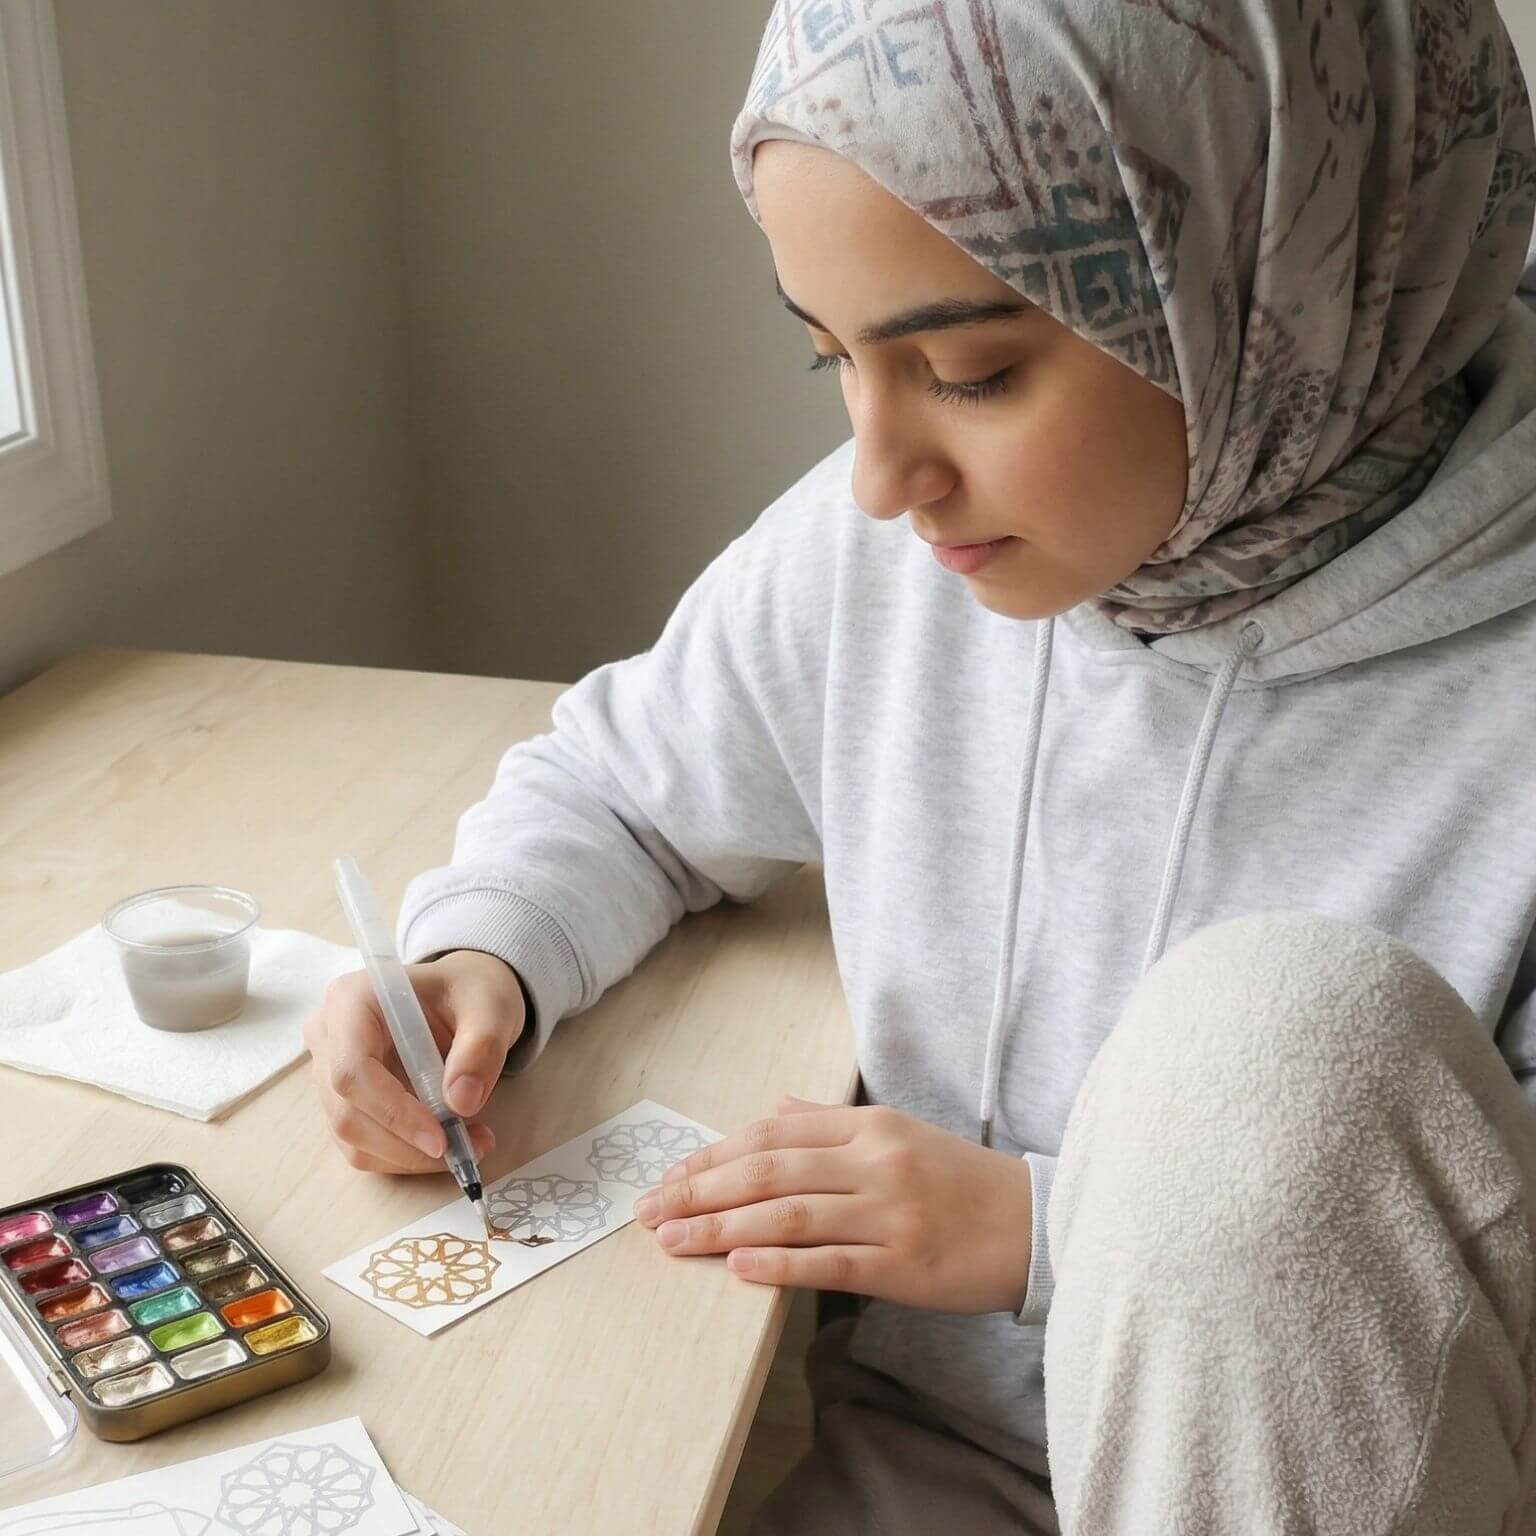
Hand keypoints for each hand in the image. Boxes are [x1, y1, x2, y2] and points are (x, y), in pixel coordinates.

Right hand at [303, 949, 525, 1173]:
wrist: (463, 997)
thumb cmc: (471, 993)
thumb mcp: (490, 1008)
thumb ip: (481, 1048)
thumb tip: (461, 1103)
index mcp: (352, 1000)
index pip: (352, 1070)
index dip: (392, 1112)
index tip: (440, 1139)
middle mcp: (328, 1035)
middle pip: (347, 1112)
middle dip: (406, 1144)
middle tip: (467, 1150)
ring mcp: (329, 1070)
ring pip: (353, 1137)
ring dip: (409, 1156)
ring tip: (470, 1145)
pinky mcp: (343, 1100)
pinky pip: (363, 1144)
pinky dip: (405, 1155)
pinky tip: (447, 1141)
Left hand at [634, 1097, 1032, 1312]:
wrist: (1035, 1224)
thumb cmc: (959, 1181)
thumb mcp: (899, 1133)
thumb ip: (831, 1122)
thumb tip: (774, 1108)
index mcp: (868, 1126)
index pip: (773, 1133)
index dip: (714, 1153)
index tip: (669, 1174)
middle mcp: (873, 1162)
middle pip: (768, 1170)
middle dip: (699, 1189)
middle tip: (647, 1210)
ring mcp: (888, 1213)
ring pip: (788, 1214)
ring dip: (720, 1227)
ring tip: (672, 1240)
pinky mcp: (903, 1264)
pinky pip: (830, 1262)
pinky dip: (779, 1263)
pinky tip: (737, 1265)